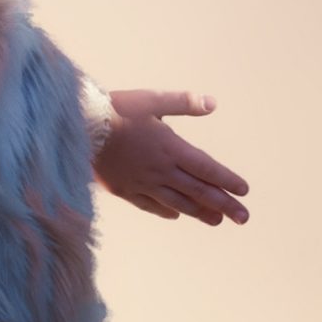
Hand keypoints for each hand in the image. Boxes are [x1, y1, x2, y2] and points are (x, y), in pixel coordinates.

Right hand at [96, 89, 250, 224]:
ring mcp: (141, 182)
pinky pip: (148, 204)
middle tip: (243, 218)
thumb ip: (183, 103)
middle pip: (197, 190)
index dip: (227, 180)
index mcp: (170, 148)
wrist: (77, 128)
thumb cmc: (115, 110)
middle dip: (223, 204)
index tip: (244, 192)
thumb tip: (213, 103)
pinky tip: (175, 215)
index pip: (206, 168)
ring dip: (199, 212)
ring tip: (216, 221)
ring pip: (176, 202)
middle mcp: (160, 170)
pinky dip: (165, 211)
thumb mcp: (151, 100)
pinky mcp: (122, 189)